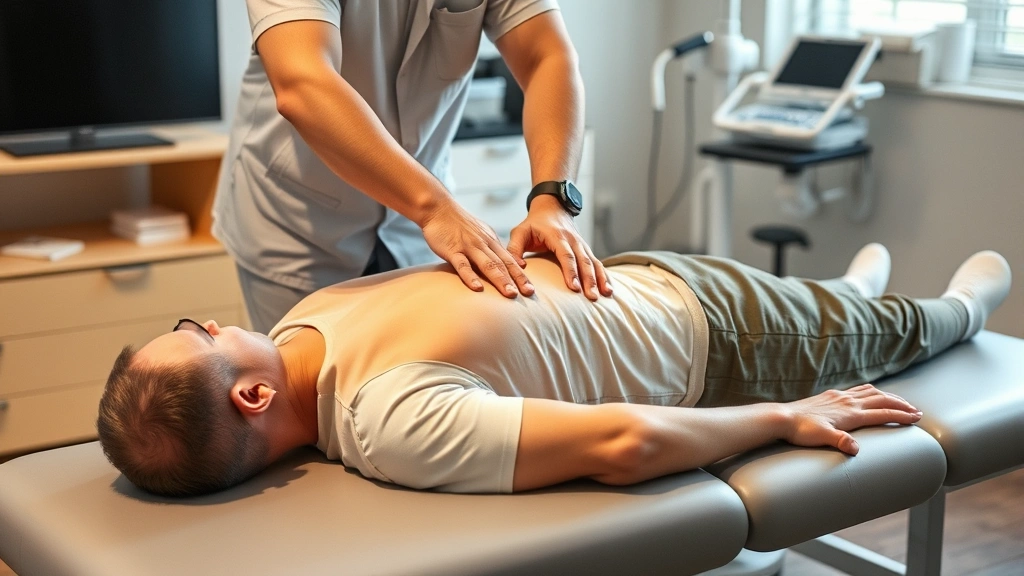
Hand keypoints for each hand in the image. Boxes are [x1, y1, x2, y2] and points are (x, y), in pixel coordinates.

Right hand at [420, 200, 533, 297]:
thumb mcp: (481, 233)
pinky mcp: (452, 250)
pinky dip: (470, 276)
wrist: (438, 208)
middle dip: (517, 279)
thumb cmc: (459, 224)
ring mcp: (468, 246)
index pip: (510, 261)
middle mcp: (483, 244)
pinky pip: (462, 265)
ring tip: (510, 294)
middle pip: (503, 264)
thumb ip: (494, 249)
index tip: (531, 290)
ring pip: (487, 264)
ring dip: (500, 279)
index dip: (521, 276)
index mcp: (491, 241)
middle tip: (528, 294)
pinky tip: (477, 288)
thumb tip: (511, 262)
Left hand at [507, 195, 612, 300]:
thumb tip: (519, 267)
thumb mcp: (520, 232)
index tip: (574, 287)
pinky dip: (604, 276)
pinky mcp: (586, 249)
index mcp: (557, 236)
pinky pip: (597, 263)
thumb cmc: (533, 224)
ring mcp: (582, 244)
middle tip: (591, 297)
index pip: (566, 255)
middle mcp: (573, 240)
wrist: (552, 208)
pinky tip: (609, 290)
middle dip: (589, 280)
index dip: (571, 271)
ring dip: (600, 279)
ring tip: (606, 295)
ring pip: (594, 262)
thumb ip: (515, 248)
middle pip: (584, 261)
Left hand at [782, 384, 921, 454]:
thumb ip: (840, 441)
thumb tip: (855, 449)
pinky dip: (871, 391)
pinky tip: (870, 393)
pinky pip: (857, 389)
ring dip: (889, 396)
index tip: (917, 418)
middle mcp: (848, 402)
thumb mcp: (822, 438)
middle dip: (901, 405)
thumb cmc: (802, 430)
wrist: (783, 417)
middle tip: (916, 411)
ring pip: (871, 392)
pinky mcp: (832, 395)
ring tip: (900, 402)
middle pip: (882, 400)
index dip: (901, 416)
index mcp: (850, 413)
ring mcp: (840, 397)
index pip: (882, 413)